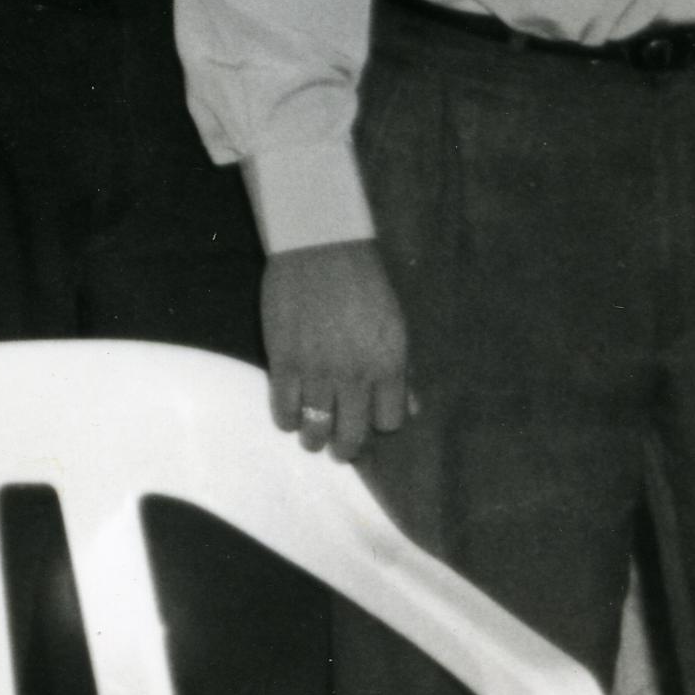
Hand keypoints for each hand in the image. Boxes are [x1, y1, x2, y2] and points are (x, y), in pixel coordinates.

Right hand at [263, 241, 413, 463]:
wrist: (319, 247)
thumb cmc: (363, 283)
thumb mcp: (395, 325)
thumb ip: (402, 371)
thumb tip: (410, 409)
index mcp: (389, 364)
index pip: (389, 422)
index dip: (378, 424)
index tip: (368, 419)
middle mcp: (355, 375)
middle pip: (352, 435)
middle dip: (347, 447)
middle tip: (339, 447)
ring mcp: (317, 370)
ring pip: (316, 428)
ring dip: (314, 439)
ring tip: (311, 436)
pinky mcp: (283, 360)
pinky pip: (285, 408)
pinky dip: (287, 419)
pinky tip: (290, 415)